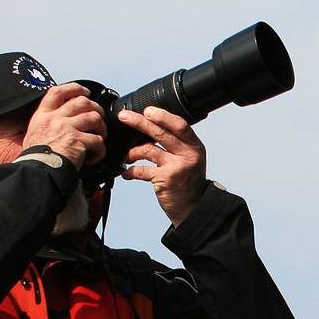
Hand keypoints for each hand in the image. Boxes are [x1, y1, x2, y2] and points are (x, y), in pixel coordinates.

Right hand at [23, 84, 106, 169]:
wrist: (37, 173)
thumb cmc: (35, 160)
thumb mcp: (34, 135)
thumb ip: (47, 125)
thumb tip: (61, 122)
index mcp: (42, 116)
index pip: (57, 92)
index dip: (74, 88)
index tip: (85, 92)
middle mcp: (55, 118)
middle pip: (82, 101)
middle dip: (96, 108)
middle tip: (99, 118)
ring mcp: (67, 128)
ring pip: (94, 117)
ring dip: (101, 128)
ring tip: (99, 138)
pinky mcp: (78, 141)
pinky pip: (98, 140)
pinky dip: (100, 150)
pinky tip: (93, 157)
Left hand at [118, 107, 208, 226]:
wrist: (193, 207)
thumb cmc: (188, 182)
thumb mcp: (190, 159)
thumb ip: (178, 144)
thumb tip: (152, 126)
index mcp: (195, 146)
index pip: (179, 125)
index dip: (162, 115)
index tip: (147, 110)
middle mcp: (188, 155)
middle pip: (161, 133)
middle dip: (139, 122)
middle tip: (124, 117)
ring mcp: (177, 167)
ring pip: (148, 149)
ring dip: (132, 152)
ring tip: (127, 156)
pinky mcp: (166, 180)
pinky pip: (141, 170)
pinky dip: (130, 172)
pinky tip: (126, 173)